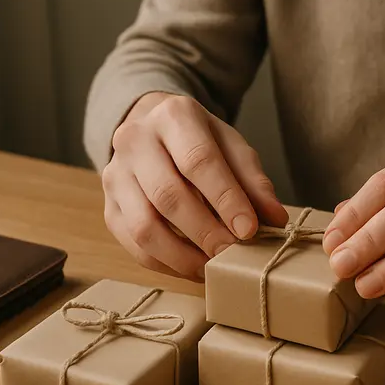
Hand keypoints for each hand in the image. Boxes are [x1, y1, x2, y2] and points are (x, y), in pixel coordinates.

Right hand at [102, 92, 287, 278]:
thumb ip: (254, 181)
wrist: (153, 132)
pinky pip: (133, 245)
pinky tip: (193, 268)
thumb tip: (275, 219)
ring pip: (144, 226)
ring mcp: (115, 175)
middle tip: (233, 253)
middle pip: (168, 195)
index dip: (225, 199)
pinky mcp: (108, 207)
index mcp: (173, 116)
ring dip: (182, 255)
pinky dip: (165, 263)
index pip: (198, 161)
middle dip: (205, 231)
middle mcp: (135, 140)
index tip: (249, 230)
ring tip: (214, 267)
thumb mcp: (232, 149)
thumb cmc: (200, 143)